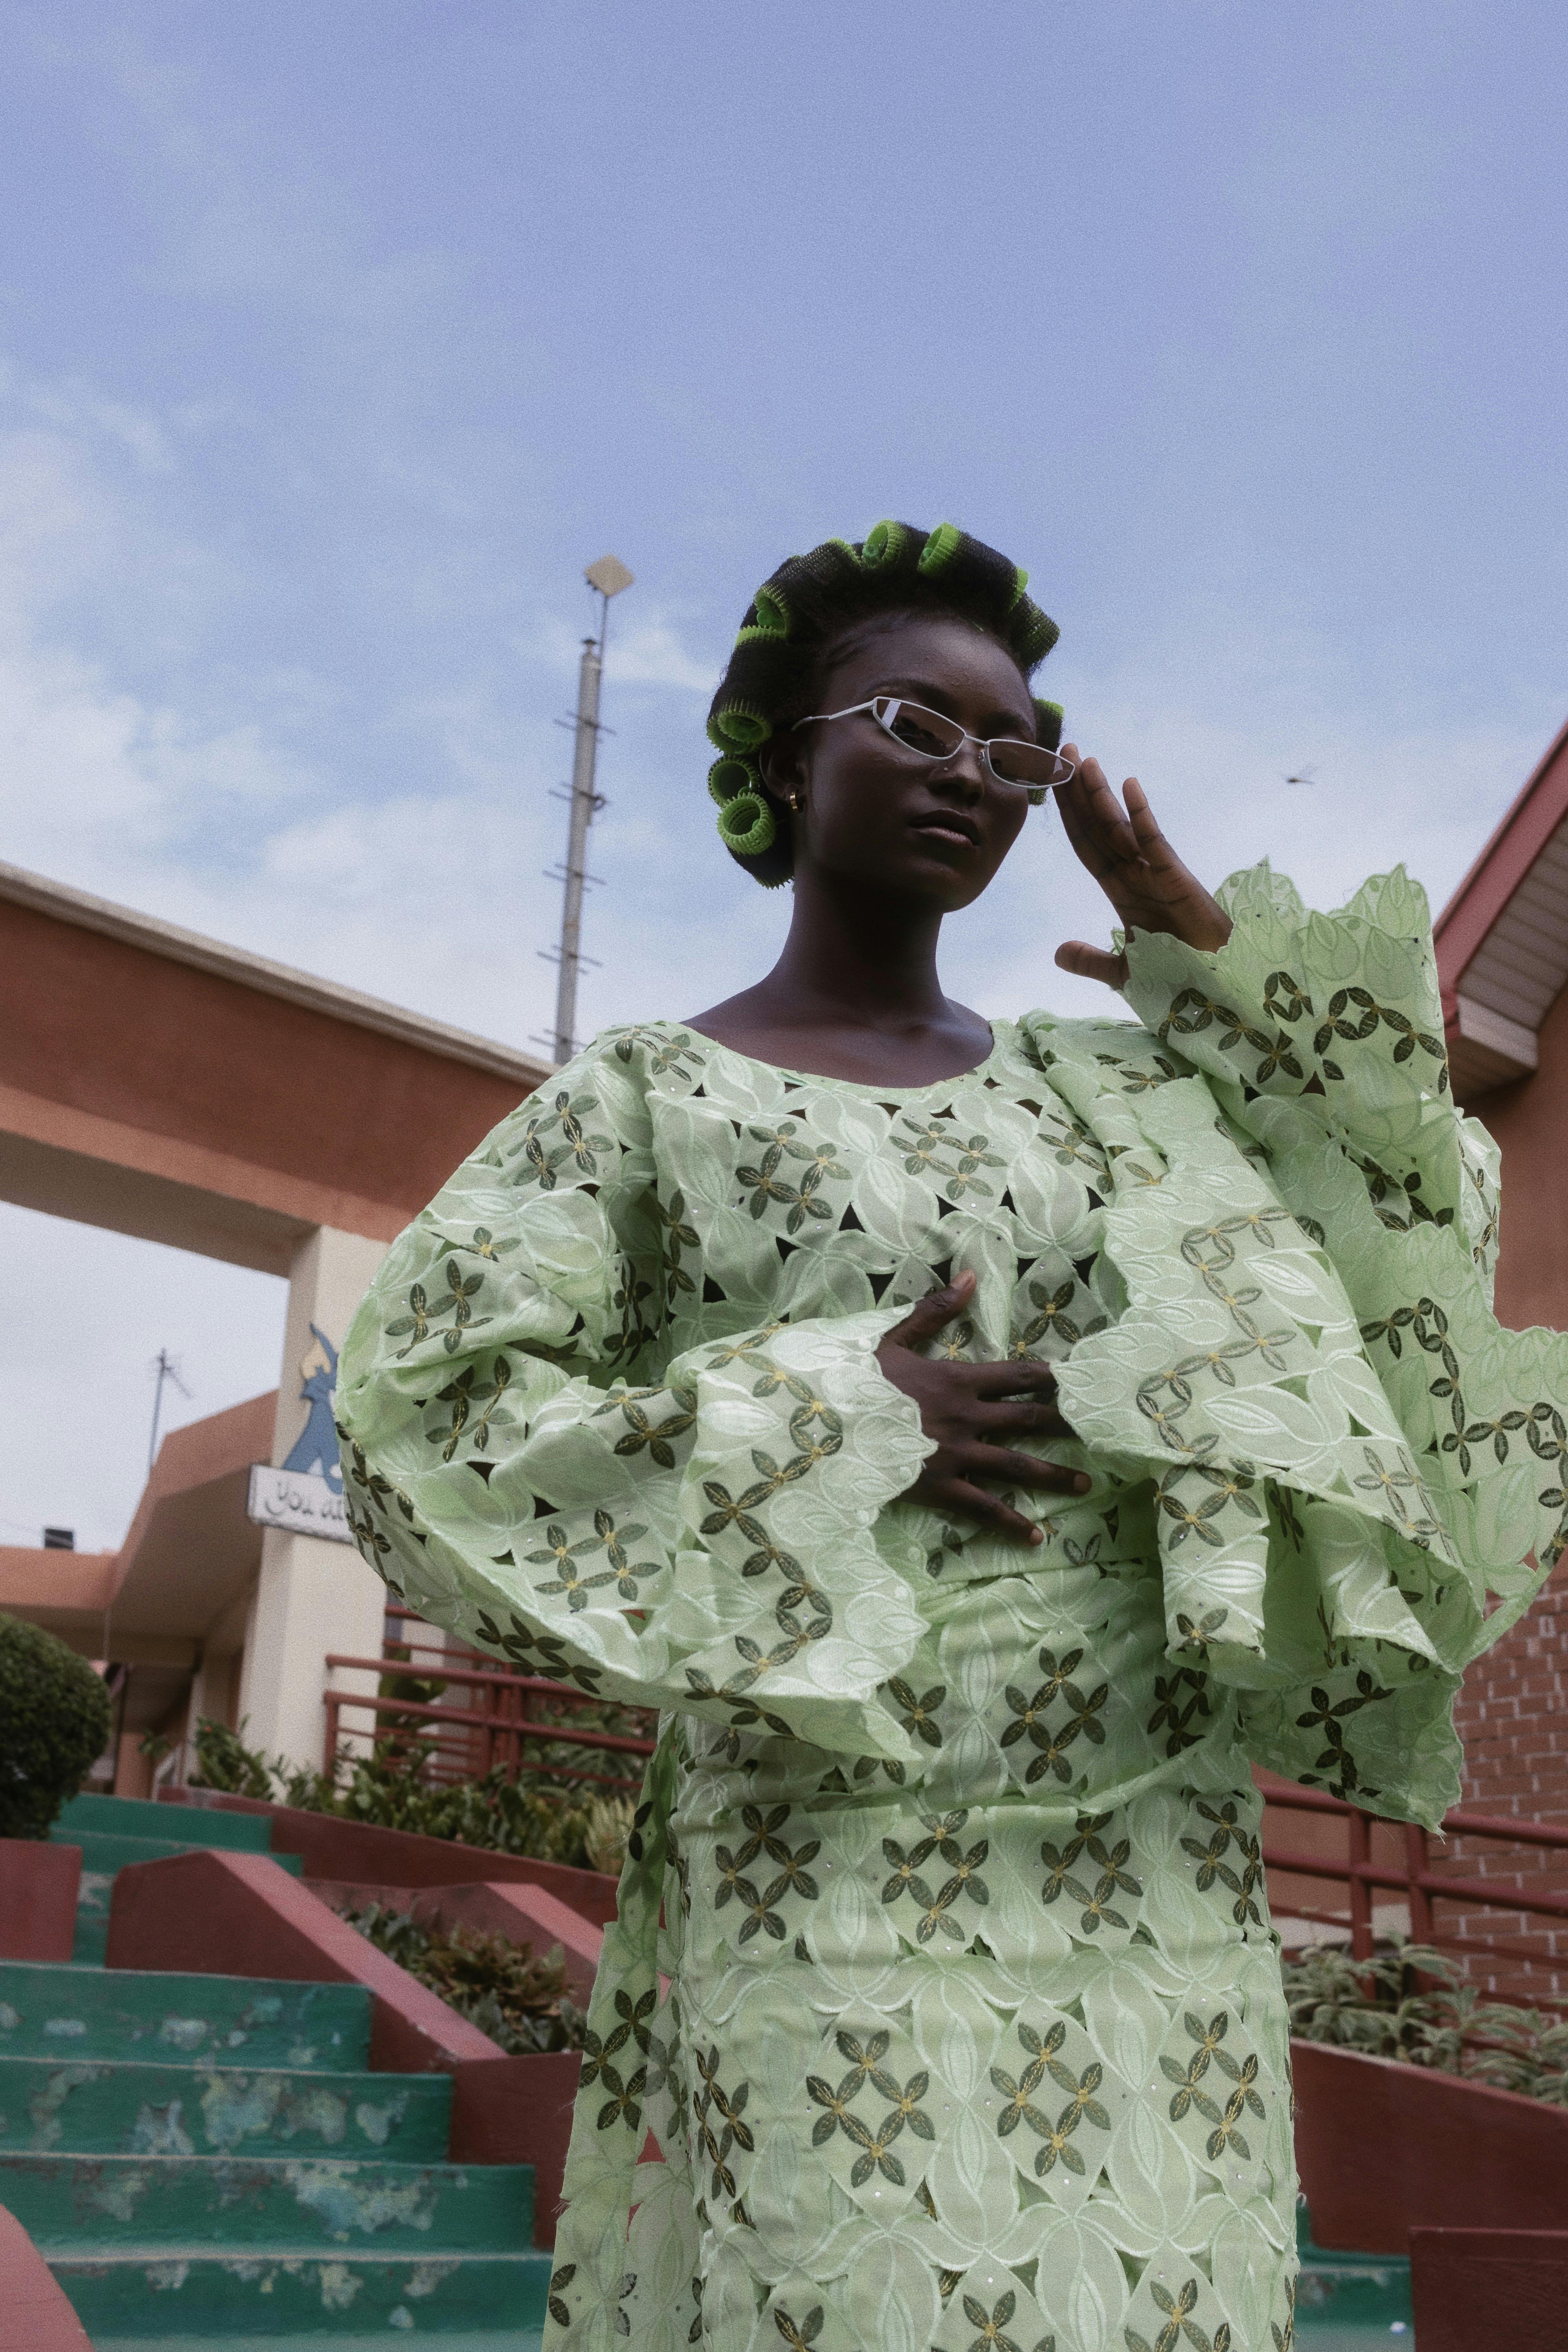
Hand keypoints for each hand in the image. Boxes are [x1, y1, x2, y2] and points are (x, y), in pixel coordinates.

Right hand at [875, 1272, 1089, 1544]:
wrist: (825, 1421)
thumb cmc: (857, 1379)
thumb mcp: (893, 1338)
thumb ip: (934, 1310)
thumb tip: (970, 1276)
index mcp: (959, 1378)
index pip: (1021, 1375)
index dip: (1054, 1378)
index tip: (1082, 1382)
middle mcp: (967, 1416)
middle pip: (1031, 1420)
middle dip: (1068, 1425)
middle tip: (1102, 1432)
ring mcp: (957, 1454)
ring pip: (1018, 1466)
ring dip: (1055, 1475)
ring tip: (1086, 1483)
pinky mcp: (941, 1486)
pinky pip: (984, 1508)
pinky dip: (1011, 1523)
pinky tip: (1036, 1537)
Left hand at [1052, 745, 1231, 990]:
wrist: (1215, 989)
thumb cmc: (1177, 976)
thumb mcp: (1124, 973)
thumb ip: (1092, 961)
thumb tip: (1058, 952)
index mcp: (1120, 889)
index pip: (1086, 844)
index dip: (1069, 815)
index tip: (1053, 782)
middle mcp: (1135, 875)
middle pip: (1098, 827)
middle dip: (1078, 791)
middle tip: (1062, 750)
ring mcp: (1155, 875)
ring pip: (1119, 829)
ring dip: (1100, 795)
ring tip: (1082, 762)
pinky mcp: (1176, 880)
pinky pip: (1154, 843)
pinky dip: (1141, 815)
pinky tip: (1129, 786)